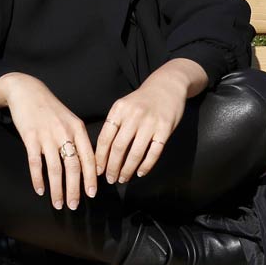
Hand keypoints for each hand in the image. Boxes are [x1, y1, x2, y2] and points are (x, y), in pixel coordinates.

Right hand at [0, 73, 97, 209]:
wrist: (27, 91)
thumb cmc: (51, 108)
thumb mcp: (70, 120)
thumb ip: (79, 140)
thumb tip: (89, 166)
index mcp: (78, 128)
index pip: (88, 157)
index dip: (90, 178)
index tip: (91, 194)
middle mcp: (64, 132)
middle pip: (73, 166)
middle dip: (74, 189)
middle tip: (74, 205)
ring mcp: (47, 135)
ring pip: (55, 169)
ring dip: (57, 189)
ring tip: (58, 203)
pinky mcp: (30, 137)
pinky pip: (36, 163)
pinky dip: (38, 179)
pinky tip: (40, 190)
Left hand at [94, 68, 189, 184]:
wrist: (167, 85)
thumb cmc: (142, 100)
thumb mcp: (123, 106)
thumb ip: (114, 124)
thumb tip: (102, 153)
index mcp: (119, 110)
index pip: (105, 138)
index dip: (100, 157)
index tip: (98, 170)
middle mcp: (133, 115)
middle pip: (119, 148)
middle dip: (113, 167)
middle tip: (111, 179)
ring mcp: (150, 122)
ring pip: (136, 153)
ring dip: (128, 170)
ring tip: (123, 178)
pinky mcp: (165, 129)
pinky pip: (154, 152)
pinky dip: (146, 166)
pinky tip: (141, 172)